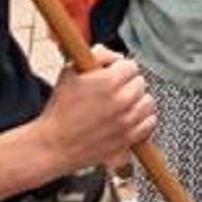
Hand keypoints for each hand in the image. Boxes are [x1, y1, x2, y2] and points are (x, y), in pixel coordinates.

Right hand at [37, 48, 156, 172]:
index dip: (119, 69)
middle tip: (113, 92)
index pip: (131, 66)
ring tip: (121, 106)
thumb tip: (117, 56)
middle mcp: (122, 101)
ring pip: (148, 102)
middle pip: (141, 83)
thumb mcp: (70, 72)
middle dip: (128, 85)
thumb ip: (98, 55)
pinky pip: (149, 124)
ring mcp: (127, 122)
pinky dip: (142, 121)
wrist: (52, 146)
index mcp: (109, 82)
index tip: (111, 76)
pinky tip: (129, 120)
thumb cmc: (58, 111)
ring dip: (137, 102)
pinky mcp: (128, 139)